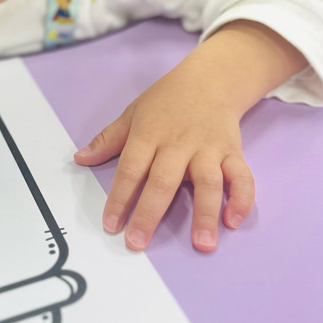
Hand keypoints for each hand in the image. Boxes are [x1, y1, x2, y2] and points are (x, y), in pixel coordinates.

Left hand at [74, 62, 254, 252]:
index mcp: (150, 134)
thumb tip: (80, 158)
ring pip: (208, 183)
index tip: (111, 224)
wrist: (211, 78)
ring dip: (205, 214)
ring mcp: (208, 149)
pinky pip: (242, 177)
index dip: (119, 197)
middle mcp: (179, 144)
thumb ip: (108, 139)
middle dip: (150, 214)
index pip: (130, 169)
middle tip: (139, 242)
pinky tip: (233, 221)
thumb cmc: (168, 99)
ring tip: (202, 244)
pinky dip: (241, 198)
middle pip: (163, 181)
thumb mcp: (133, 113)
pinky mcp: (233, 152)